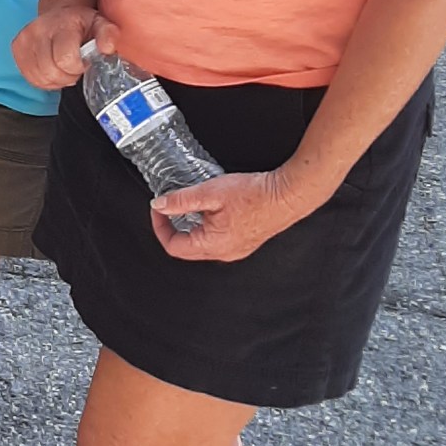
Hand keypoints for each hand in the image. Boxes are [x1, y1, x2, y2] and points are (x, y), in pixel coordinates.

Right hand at [11, 2, 115, 89]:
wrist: (59, 13)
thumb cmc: (81, 23)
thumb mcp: (101, 24)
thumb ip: (108, 35)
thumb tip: (107, 48)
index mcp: (63, 24)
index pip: (64, 59)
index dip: (77, 67)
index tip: (83, 62)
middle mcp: (39, 30)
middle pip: (50, 71)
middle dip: (67, 76)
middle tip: (74, 67)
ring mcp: (25, 39)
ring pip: (39, 77)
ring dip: (55, 80)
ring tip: (63, 69)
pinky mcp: (17, 48)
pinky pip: (30, 77)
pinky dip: (43, 80)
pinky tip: (52, 70)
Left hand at [149, 167, 313, 260]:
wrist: (288, 195)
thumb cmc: (256, 195)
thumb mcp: (210, 192)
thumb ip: (180, 200)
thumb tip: (160, 205)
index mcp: (213, 245)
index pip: (173, 246)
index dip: (160, 227)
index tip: (158, 209)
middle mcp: (224, 253)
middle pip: (185, 249)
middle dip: (173, 227)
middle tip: (170, 207)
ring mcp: (236, 250)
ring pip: (201, 245)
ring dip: (190, 227)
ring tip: (192, 206)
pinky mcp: (245, 242)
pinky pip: (217, 240)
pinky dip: (206, 227)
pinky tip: (212, 210)